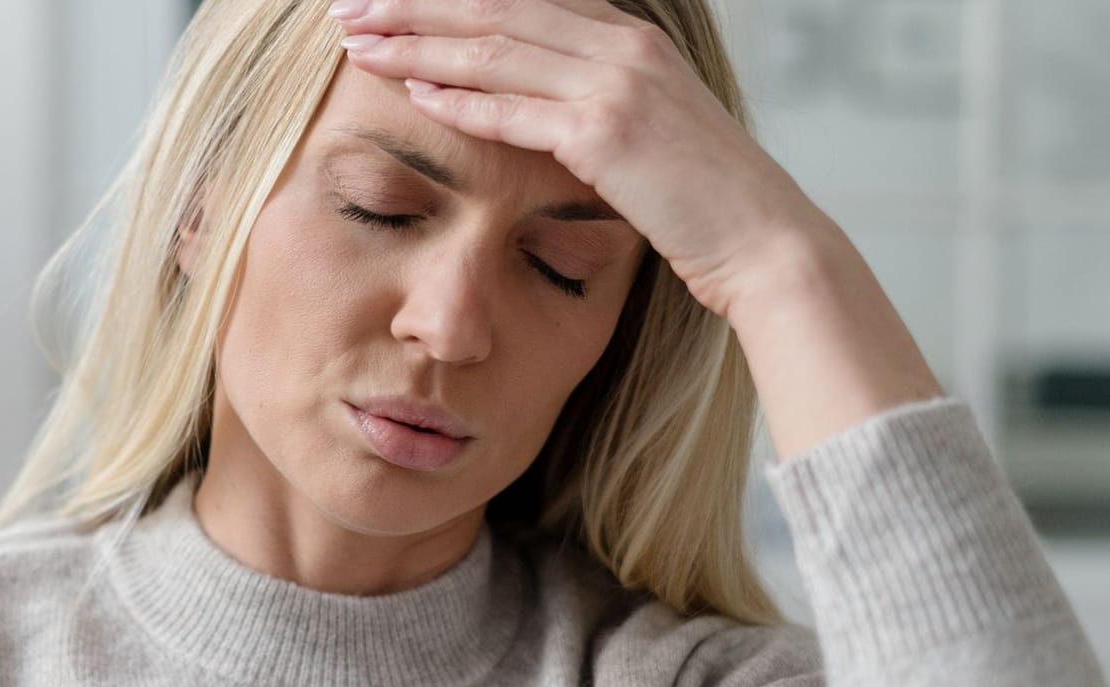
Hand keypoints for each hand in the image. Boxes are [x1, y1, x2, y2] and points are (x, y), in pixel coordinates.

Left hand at [331, 0, 827, 319]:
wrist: (761, 239)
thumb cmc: (700, 198)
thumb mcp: (645, 129)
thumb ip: (588, 102)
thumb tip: (525, 100)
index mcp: (629, 36)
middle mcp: (623, 45)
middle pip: (495, 9)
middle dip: (414, 6)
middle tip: (348, 8)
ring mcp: (617, 84)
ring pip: (495, 50)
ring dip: (418, 45)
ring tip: (360, 45)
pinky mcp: (607, 134)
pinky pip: (516, 111)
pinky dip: (462, 100)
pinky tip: (415, 94)